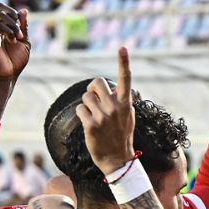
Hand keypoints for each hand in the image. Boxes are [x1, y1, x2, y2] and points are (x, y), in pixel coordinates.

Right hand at [0, 0, 29, 81]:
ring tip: (18, 38)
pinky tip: (12, 40)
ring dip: (13, 25)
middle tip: (20, 30)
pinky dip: (9, 31)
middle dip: (13, 14)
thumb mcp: (24, 42)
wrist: (8, 76)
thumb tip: (23, 10)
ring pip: (0, 15)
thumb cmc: (15, 62)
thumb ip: (23, 26)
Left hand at [78, 47, 135, 175]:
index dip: (123, 62)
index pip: (125, 79)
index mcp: (126, 104)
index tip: (122, 48)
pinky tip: (89, 125)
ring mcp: (103, 117)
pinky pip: (80, 109)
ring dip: (86, 105)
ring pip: (85, 97)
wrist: (118, 161)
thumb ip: (122, 101)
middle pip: (95, 82)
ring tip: (94, 117)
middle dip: (92, 89)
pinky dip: (82, 115)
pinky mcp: (91, 125)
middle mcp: (115, 108)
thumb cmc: (122, 137)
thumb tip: (115, 89)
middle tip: (94, 100)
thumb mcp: (128, 117)